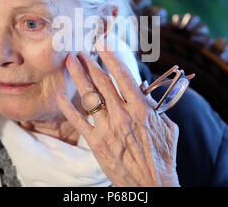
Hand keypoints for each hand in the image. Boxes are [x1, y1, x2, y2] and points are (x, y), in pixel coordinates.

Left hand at [56, 41, 179, 186]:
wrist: (152, 183)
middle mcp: (123, 115)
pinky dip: (68, 108)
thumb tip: (146, 92)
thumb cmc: (162, 156)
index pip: (123, 76)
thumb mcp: (168, 127)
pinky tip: (59, 95)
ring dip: (79, 77)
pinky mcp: (97, 143)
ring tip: (69, 62)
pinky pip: (79, 122)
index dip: (111, 57)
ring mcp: (108, 128)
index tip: (102, 43)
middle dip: (90, 63)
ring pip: (90, 97)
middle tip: (79, 50)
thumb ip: (156, 108)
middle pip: (102, 82)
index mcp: (141, 109)